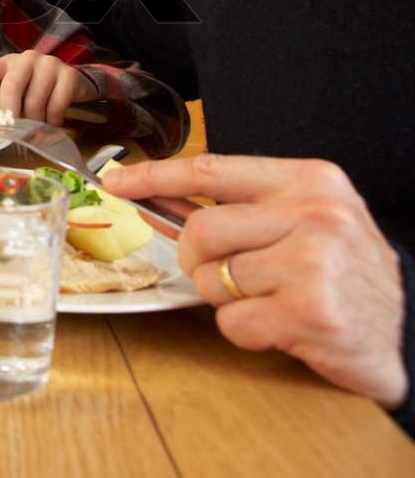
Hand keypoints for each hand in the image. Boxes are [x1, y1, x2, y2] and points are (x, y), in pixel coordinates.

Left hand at [0, 50, 98, 124]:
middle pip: (11, 87)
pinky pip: (56, 105)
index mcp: (8, 63)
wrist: (74, 81)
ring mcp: (49, 64)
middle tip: (11, 129)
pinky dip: (53, 120)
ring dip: (35, 121)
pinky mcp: (69, 75)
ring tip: (37, 126)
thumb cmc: (38, 88)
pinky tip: (54, 122)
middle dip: (9, 111)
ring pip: (35, 101)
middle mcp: (26, 59)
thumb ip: (4, 101)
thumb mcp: (19, 90)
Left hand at [105, 154, 407, 407]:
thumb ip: (243, 207)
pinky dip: (248, 332)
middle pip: (200, 231)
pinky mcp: (309, 310)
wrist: (412, 331)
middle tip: (231, 278)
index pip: (212, 170)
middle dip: (200, 263)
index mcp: (309, 181)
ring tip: (274, 300)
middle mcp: (314, 213)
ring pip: (213, 280)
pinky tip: (285, 327)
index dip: (155, 176)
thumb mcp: (307, 221)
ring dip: (230, 301)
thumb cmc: (347, 276)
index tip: (117, 181)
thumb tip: (158, 195)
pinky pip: (233, 322)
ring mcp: (313, 261)